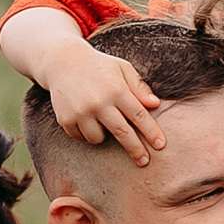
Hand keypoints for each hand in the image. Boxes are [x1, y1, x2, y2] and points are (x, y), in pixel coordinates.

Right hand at [34, 39, 167, 164]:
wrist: (62, 62)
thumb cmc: (99, 67)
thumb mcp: (122, 69)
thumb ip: (139, 87)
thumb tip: (155, 104)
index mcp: (116, 89)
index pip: (138, 116)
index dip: (151, 132)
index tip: (160, 145)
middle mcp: (99, 102)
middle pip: (122, 133)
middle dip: (135, 149)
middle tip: (144, 161)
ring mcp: (80, 112)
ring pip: (98, 138)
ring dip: (104, 135)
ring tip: (101, 119)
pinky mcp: (66, 119)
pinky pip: (81, 137)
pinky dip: (86, 133)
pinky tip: (85, 118)